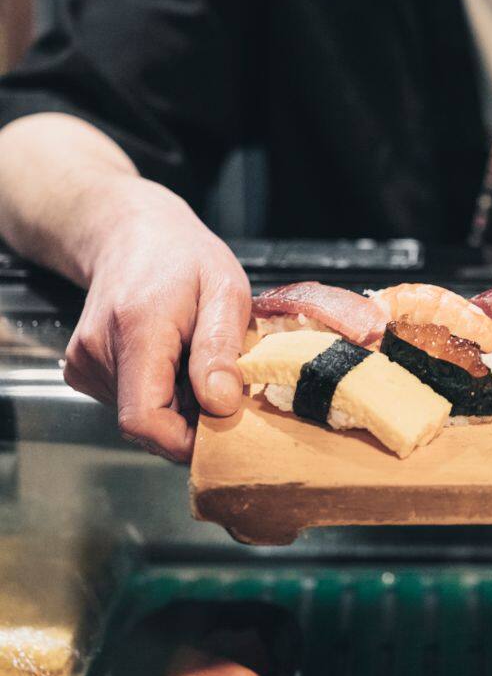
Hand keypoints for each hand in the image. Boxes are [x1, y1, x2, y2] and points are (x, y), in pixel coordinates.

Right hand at [63, 180, 249, 461]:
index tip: (223, 428)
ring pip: (140, 413)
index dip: (185, 440)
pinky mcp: (82, 368)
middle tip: (223, 381)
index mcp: (136, 329)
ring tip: (195, 357)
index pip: (144, 419)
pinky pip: (129, 401)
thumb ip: (220, 348)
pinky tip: (172, 358)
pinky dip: (159, 392)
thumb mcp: (224, 290)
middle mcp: (98, 350)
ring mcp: (84, 361)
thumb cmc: (185, 258)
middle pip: (146, 421)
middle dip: (191, 418)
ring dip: (178, 402)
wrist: (134, 235)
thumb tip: (222, 403)